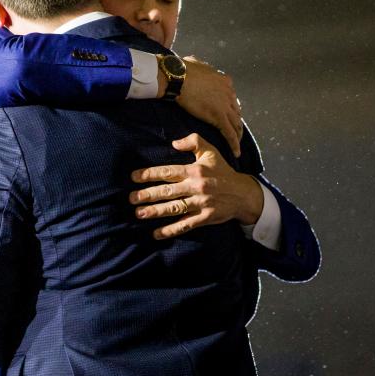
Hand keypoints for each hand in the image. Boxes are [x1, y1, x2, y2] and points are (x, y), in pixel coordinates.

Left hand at [130, 133, 263, 238]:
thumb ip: (193, 141)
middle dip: (148, 195)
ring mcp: (200, 204)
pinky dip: (171, 230)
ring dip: (156, 211)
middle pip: (168, 191)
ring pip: (174, 208)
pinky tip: (156, 234)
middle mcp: (196, 187)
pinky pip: (185, 225)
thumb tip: (174, 142)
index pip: (168, 172)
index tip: (134, 177)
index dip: (150, 174)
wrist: (242, 193)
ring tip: (139, 214)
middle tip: (131, 198)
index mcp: (194, 171)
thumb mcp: (211, 151)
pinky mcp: (205, 218)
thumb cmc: (223, 171)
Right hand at [167, 56, 242, 157]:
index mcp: (225, 82)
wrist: (178, 77)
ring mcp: (225, 106)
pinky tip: (236, 152)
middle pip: (236, 112)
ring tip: (237, 145)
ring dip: (238, 135)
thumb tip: (195, 62)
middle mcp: (229, 93)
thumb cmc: (183, 70)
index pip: (232, 98)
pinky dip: (234, 144)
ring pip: (236, 124)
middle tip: (235, 132)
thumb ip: (201, 67)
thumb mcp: (196, 63)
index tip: (229, 114)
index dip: (231, 108)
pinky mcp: (219, 117)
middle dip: (237, 122)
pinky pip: (230, 133)